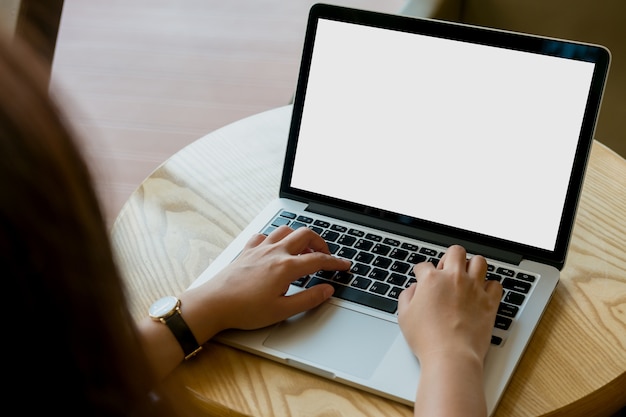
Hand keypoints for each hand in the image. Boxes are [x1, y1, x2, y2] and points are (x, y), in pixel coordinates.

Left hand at [183, 225, 349, 340]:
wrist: (213, 304)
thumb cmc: (245, 310)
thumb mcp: (281, 311)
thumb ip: (308, 299)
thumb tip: (327, 290)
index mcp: (286, 267)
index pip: (318, 260)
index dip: (335, 262)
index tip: (345, 265)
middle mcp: (274, 252)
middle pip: (305, 235)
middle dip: (321, 242)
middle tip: (326, 256)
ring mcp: (259, 248)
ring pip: (285, 230)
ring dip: (299, 237)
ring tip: (303, 251)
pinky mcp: (247, 250)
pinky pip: (265, 235)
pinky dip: (275, 238)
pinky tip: (275, 249)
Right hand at [398, 245, 501, 363]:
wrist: (451, 356)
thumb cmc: (428, 339)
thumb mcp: (404, 317)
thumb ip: (407, 296)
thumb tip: (414, 289)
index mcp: (432, 280)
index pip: (424, 265)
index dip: (420, 272)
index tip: (422, 278)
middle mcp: (454, 278)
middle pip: (455, 251)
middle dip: (449, 258)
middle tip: (447, 271)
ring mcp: (474, 288)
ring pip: (479, 261)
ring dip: (472, 266)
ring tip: (467, 276)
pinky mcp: (489, 302)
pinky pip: (495, 284)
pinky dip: (490, 287)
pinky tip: (482, 293)